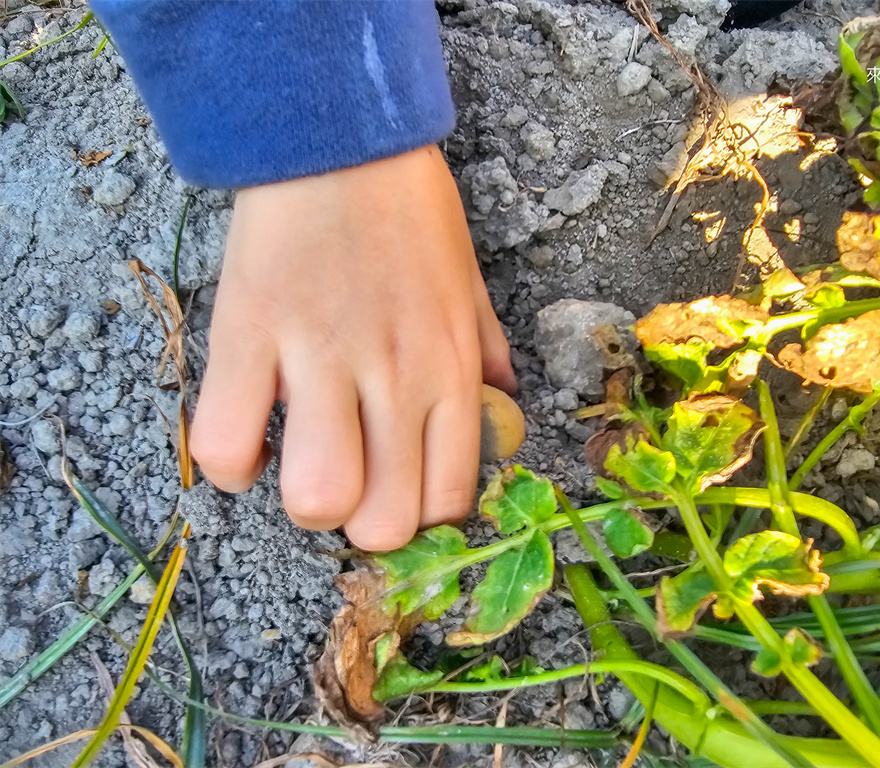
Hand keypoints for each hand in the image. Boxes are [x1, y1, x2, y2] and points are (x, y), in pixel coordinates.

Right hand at [189, 145, 515, 550]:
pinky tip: (250, 436)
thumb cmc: (410, 210)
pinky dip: (232, 462)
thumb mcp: (469, 283)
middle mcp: (395, 375)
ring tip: (299, 458)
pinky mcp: (248, 333)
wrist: (338, 135)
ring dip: (303, 499)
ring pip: (316, 499)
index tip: (396, 493)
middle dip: (363, 522)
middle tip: (351, 479)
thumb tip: (505, 408)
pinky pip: (226, 445)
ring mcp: (321, 357)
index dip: (420, 518)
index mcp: (451, 369)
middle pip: (383, 522)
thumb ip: (488, 353)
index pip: (449, 499)